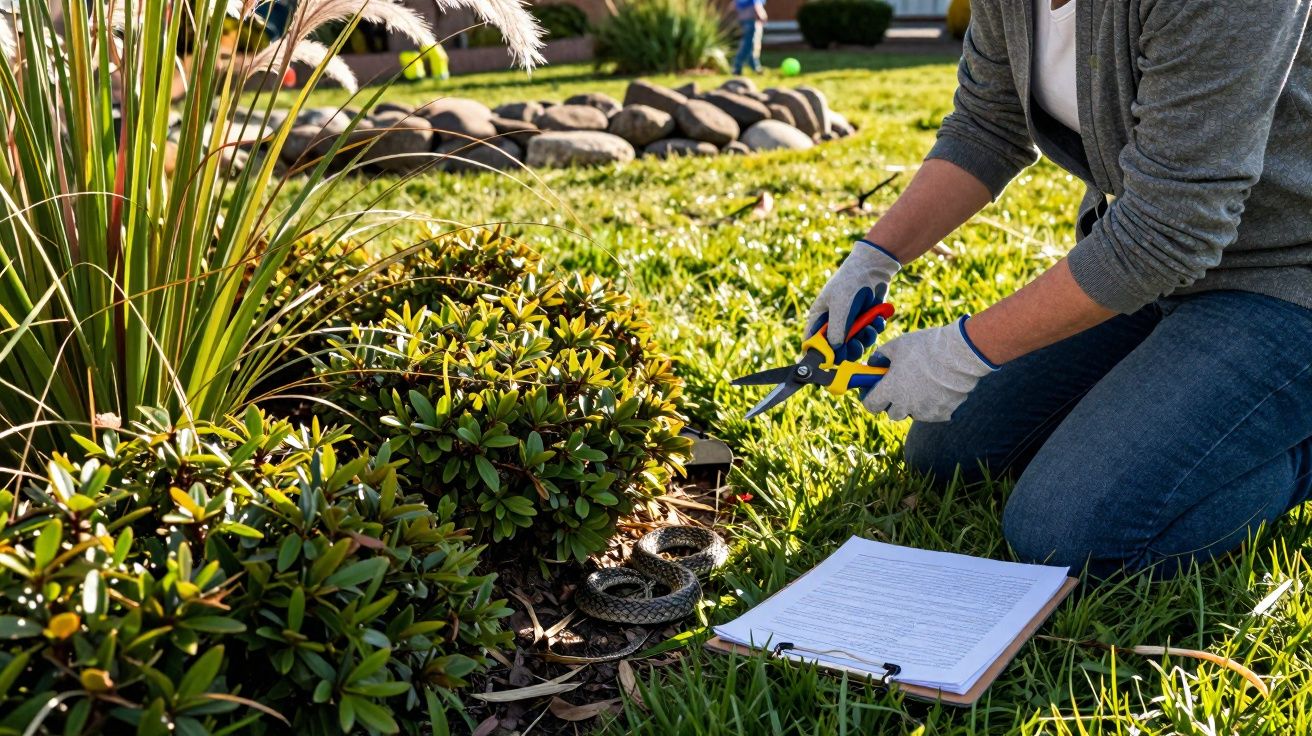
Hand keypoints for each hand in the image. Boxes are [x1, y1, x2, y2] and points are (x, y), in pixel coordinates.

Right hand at [804, 240, 899, 361]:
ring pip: (856, 344)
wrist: (873, 267)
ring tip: (870, 326)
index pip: (813, 343)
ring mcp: (849, 323)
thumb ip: (836, 331)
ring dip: (866, 338)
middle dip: (850, 349)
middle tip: (858, 344)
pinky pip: (869, 336)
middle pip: (837, 349)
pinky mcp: (864, 321)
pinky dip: (875, 329)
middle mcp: (832, 323)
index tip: (833, 359)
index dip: (820, 354)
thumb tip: (835, 352)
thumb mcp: (840, 308)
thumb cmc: (850, 283)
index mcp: (818, 318)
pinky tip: (877, 318)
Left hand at [861, 317, 997, 421]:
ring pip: (914, 413)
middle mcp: (905, 406)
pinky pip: (933, 413)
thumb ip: (880, 356)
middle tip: (901, 387)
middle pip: (892, 413)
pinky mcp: (943, 414)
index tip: (875, 392)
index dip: (871, 398)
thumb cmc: (925, 347)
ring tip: (924, 384)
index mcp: (890, 390)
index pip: (870, 405)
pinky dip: (933, 404)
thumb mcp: (897, 345)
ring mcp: (925, 412)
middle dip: (894, 402)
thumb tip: (873, 363)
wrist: (959, 354)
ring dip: (914, 404)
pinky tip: (939, 388)